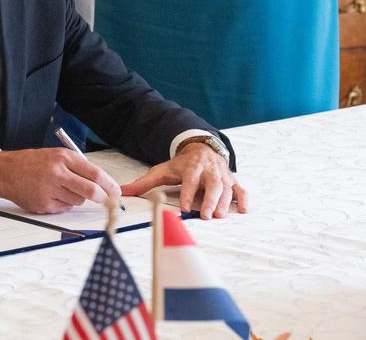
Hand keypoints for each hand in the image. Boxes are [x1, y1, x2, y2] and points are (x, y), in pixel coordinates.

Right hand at [0, 148, 122, 213]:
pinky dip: (64, 204)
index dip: (110, 185)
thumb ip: (78, 166)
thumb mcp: (56, 156)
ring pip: (78, 201)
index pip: (95, 174)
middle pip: (91, 191)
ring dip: (77, 198)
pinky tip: (52, 194)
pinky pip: (64, 208)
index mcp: (63, 158)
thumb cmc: (33, 163)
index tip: (117, 191)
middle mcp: (57, 173)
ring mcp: (50, 190)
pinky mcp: (44, 204)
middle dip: (102, 198)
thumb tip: (102, 183)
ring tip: (63, 188)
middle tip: (106, 200)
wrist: (6, 172)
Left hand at [120, 142, 247, 219]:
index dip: (187, 194)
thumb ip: (143, 183)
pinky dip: (244, 199)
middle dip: (209, 200)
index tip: (184, 208)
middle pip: (211, 184)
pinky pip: (241, 190)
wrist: (201, 149)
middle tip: (206, 216)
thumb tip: (121, 192)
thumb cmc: (180, 165)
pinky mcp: (232, 181)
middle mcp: (208, 170)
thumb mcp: (161, 170)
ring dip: (224, 202)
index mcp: (191, 167)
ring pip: (226, 188)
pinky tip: (243, 210)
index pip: (189, 180)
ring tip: (220, 216)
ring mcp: (222, 176)